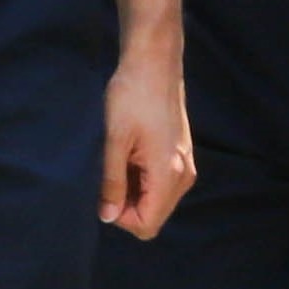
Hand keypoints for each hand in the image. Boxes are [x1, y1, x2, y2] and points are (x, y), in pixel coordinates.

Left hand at [101, 53, 196, 239]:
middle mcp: (183, 175)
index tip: (104, 191)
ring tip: (118, 160)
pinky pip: (161, 184)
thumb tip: (107, 217)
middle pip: (153, 216)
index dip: (120, 218)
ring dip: (133, 192)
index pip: (147, 224)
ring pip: (157, 201)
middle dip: (126, 206)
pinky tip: (129, 154)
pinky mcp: (180, 155)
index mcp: (169, 174)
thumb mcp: (114, 141)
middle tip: (107, 174)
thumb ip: (112, 183)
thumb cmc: (132, 97)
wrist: (154, 64)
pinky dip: (141, 180)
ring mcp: (184, 165)